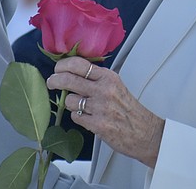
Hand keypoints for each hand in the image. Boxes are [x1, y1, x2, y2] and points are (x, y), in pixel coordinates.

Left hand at [47, 56, 164, 168]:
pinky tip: (86, 117)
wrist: (144, 132)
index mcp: (108, 77)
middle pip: (68, 79)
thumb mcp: (116, 85)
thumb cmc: (128, 109)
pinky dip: (77, 117)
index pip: (79, 64)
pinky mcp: (97, 124)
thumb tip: (72, 72)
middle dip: (54, 80)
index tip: (57, 68)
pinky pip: (75, 117)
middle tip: (52, 82)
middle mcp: (104, 90)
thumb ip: (96, 78)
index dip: (63, 65)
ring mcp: (100, 107)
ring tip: (78, 106)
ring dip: (69, 103)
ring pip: (69, 100)